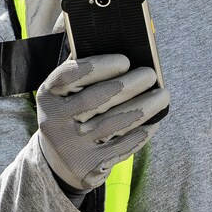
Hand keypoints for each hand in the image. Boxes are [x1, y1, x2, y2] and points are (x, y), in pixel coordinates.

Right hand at [33, 52, 168, 192]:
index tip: (125, 60)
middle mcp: (55, 122)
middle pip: (96, 99)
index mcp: (48, 97)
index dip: (98, 66)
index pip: (69, 75)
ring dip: (144, 107)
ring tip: (162, 95)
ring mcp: (72, 147)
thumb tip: (112, 44)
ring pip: (114, 123)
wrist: (59, 161)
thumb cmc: (70, 114)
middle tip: (150, 75)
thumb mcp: (64, 94)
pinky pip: (121, 146)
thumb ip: (80, 70)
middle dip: (129, 85)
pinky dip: (141, 133)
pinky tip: (154, 121)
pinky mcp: (89, 166)